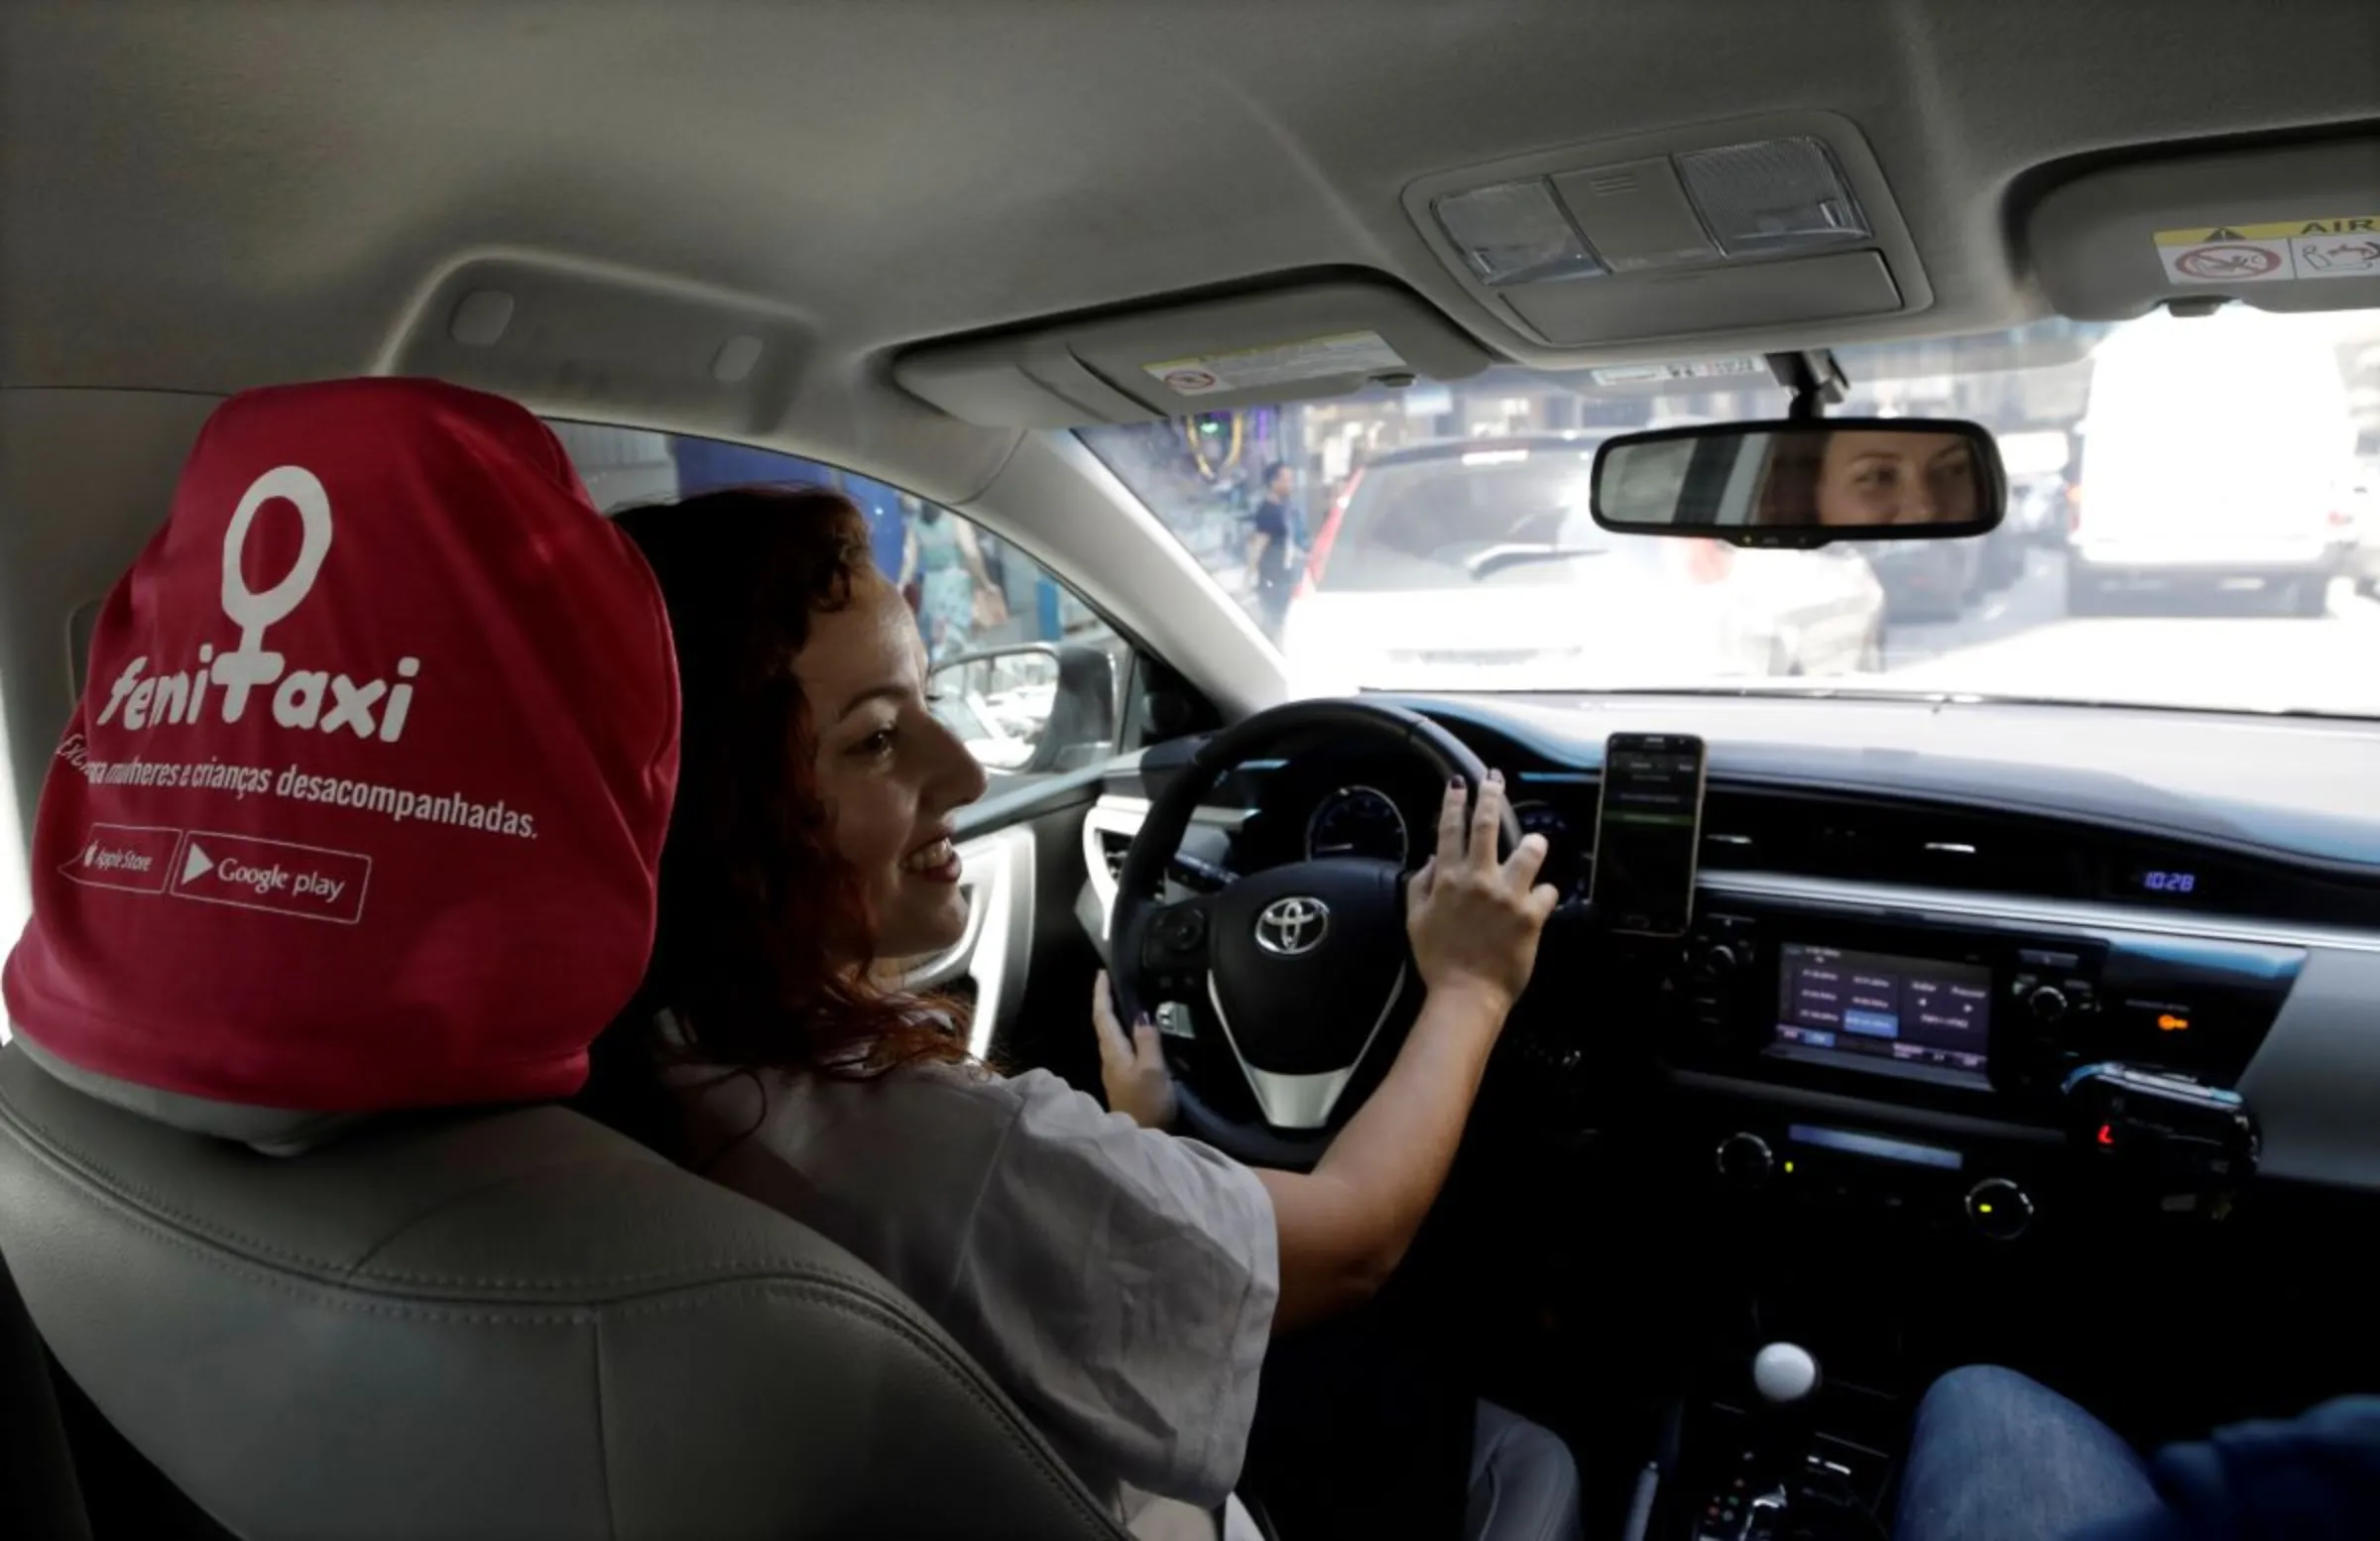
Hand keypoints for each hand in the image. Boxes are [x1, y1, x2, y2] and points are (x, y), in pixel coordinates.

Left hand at [1092, 970, 1177, 1129]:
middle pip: (1104, 1024)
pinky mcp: (1125, 1081)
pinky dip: (1128, 1034)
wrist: (1144, 1140)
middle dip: (1107, 1002)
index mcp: (1113, 1052)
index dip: (1101, 994)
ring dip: (1117, 1017)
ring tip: (1129, 1000)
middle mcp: (1109, 1059)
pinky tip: (1141, 1033)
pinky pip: (1124, 1048)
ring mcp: (1116, 1071)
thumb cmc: (1147, 1104)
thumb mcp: (1152, 1069)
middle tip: (1116, 981)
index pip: (1103, 1016)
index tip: (1102, 972)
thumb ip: (1147, 1040)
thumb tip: (1140, 1014)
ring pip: (1113, 1036)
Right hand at [1404, 772, 1557, 1014]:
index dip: (1454, 802)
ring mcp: (1508, 895)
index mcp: (1448, 879)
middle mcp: (1479, 879)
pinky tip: (1541, 902)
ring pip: (1530, 850)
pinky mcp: (1532, 915)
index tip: (1459, 783)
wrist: (1466, 995)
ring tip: (1536, 843)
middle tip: (1495, 780)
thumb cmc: (1438, 959)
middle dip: (1491, 796)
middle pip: (1487, 825)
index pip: (1450, 830)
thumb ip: (1421, 885)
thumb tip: (1433, 858)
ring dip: (1535, 843)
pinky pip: (1549, 891)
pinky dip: (1545, 894)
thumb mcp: (1416, 920)